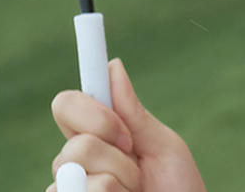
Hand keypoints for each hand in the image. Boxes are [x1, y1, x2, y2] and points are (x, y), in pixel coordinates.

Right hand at [48, 59, 205, 191]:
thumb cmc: (179, 190)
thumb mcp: (164, 148)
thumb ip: (135, 113)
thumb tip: (112, 66)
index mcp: (97, 137)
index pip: (66, 106)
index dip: (88, 110)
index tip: (122, 127)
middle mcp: (77, 163)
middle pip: (74, 141)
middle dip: (115, 154)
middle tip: (139, 167)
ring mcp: (71, 188)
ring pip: (74, 168)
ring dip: (118, 180)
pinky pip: (78, 191)